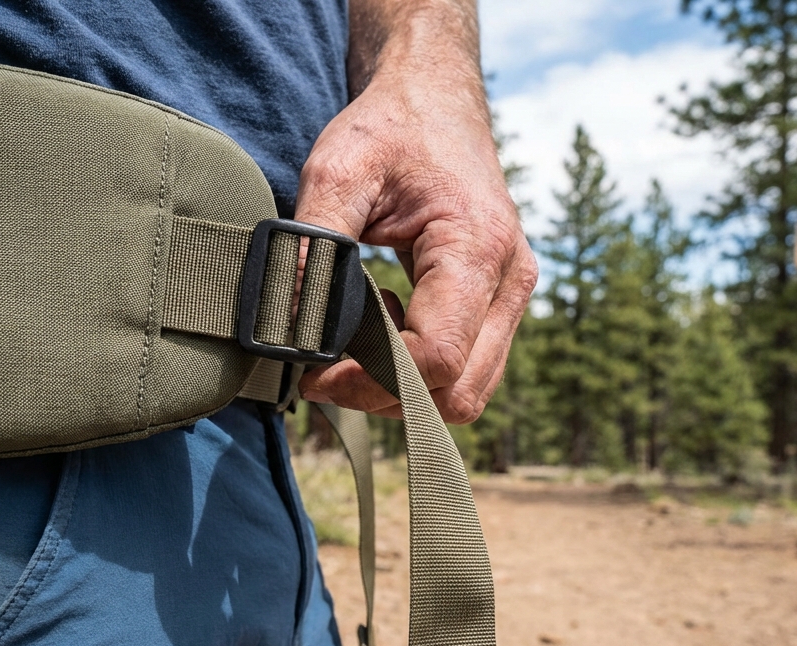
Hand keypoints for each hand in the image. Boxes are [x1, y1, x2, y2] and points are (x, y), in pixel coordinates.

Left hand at [294, 12, 537, 423]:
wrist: (433, 99)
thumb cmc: (388, 128)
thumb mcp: (337, 171)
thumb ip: (312, 246)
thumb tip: (285, 324)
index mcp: (477, 247)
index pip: (434, 358)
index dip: (368, 381)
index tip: (312, 373)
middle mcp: (509, 280)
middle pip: (457, 394)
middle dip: (383, 396)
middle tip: (324, 369)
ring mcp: (511, 295)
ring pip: (465, 393)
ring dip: (403, 387)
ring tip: (357, 335)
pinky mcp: (499, 303)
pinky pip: (467, 369)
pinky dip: (418, 370)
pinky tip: (381, 323)